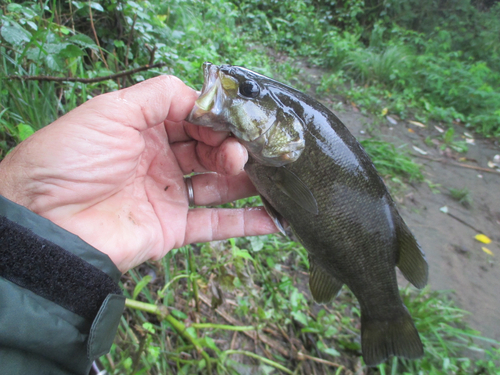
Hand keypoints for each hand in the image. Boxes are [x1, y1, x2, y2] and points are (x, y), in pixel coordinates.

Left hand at [0, 76, 276, 271]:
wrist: (44, 221)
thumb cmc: (70, 159)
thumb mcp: (110, 110)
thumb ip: (159, 95)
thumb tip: (201, 95)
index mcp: (145, 130)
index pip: (194, 119)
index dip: (216, 120)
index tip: (236, 122)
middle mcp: (160, 161)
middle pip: (210, 150)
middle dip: (232, 148)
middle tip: (244, 153)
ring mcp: (169, 196)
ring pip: (219, 186)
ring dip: (246, 181)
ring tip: (271, 176)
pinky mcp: (173, 229)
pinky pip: (216, 225)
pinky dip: (247, 224)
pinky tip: (276, 218)